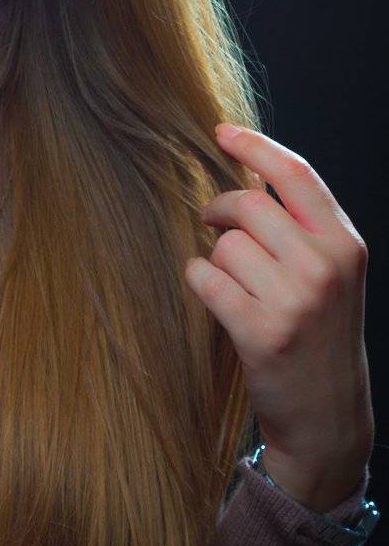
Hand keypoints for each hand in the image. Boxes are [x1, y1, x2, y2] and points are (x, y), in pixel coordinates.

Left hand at [186, 123, 373, 508]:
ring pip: (225, 245)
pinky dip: (200, 283)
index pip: (297, 175)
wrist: (328, 414)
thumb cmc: (320, 333)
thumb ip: (301, 226)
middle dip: (220, 209)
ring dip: (215, 257)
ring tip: (233, 282)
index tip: (221, 131)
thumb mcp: (330, 273)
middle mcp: (325, 267)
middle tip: (214, 223)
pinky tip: (218, 300)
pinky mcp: (261, 332)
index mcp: (345, 244)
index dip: (255, 145)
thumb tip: (249, 171)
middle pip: (250, 204)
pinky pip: (205, 280)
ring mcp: (294, 300)